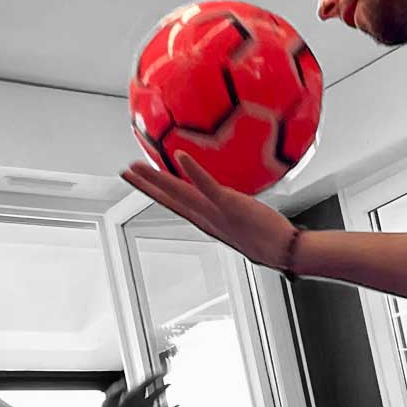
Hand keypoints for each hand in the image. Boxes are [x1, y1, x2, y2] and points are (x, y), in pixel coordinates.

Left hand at [96, 372, 170, 406]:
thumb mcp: (107, 402)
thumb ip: (114, 391)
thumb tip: (123, 383)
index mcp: (132, 398)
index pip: (145, 384)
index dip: (154, 377)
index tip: (162, 372)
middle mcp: (141, 406)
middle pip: (155, 395)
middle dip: (163, 388)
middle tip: (170, 383)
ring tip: (177, 405)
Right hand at [117, 152, 296, 267]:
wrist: (281, 250)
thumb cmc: (266, 236)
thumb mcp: (240, 222)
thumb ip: (228, 209)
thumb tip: (225, 199)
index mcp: (206, 221)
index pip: (175, 204)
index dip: (154, 193)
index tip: (137, 182)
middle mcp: (205, 218)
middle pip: (169, 199)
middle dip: (146, 186)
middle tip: (125, 172)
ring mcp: (215, 212)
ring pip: (179, 193)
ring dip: (157, 179)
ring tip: (137, 167)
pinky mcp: (229, 204)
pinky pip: (208, 186)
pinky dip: (193, 172)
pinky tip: (180, 156)